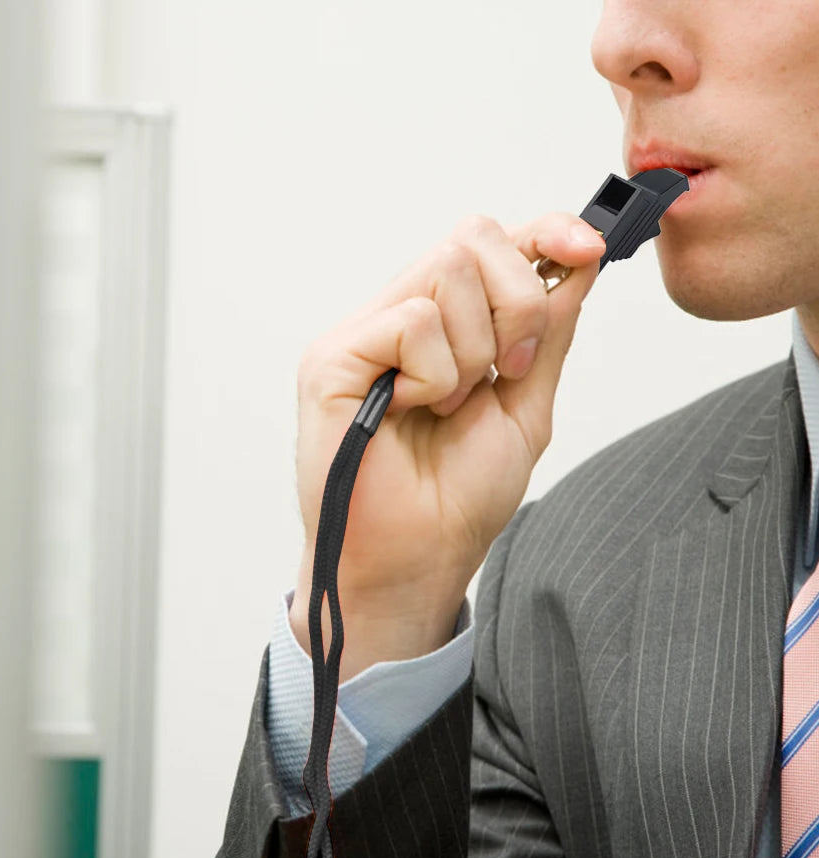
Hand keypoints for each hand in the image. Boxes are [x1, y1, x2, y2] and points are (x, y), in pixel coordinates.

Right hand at [291, 213, 604, 673]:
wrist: (416, 562)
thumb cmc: (458, 500)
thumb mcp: (525, 407)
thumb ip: (547, 334)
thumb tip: (579, 264)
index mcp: (439, 329)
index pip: (486, 244)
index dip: (541, 233)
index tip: (590, 248)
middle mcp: (397, 320)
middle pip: (472, 238)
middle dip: (517, 304)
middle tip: (504, 373)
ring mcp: (362, 336)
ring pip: (447, 271)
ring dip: (475, 350)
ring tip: (449, 406)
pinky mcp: (332, 359)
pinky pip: (412, 321)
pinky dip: (435, 374)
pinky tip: (412, 411)